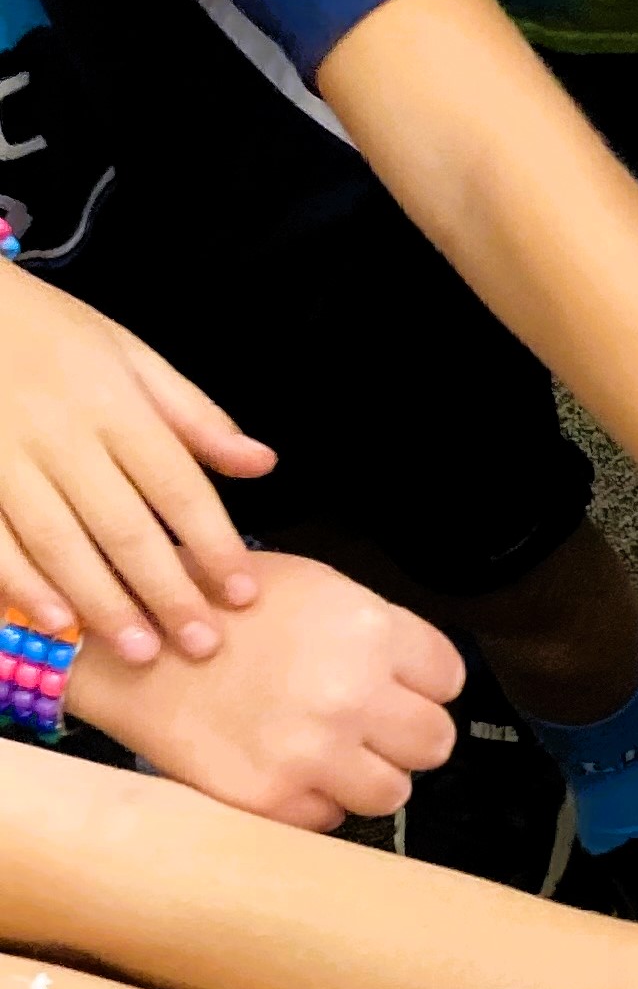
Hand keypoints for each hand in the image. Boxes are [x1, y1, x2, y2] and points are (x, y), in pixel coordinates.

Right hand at [0, 262, 269, 657]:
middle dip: (166, 591)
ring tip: (142, 652)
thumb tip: (262, 462)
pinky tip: (59, 623)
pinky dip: (24, 584)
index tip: (243, 594)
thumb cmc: (51, 336)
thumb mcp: (127, 355)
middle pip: (122, 525)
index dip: (214, 543)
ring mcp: (4, 457)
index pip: (176, 484)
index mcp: (111, 402)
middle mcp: (59, 434)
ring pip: (59, 541)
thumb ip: (193, 415)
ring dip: (102, 602)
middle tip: (201, 645)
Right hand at [63, 554, 461, 824]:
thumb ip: (372, 629)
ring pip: (393, 792)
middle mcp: (348, 693)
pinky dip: (312, 800)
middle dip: (405, 735)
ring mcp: (312, 752)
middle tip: (366, 725)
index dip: (423, 684)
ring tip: (321, 747)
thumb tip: (423, 676)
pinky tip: (278, 763)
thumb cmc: (214, 608)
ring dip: (365, 775)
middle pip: (435, 743)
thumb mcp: (305, 584)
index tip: (398, 687)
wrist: (120, 645)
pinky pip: (331, 819)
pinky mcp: (274, 800)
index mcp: (365, 629)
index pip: (448, 679)